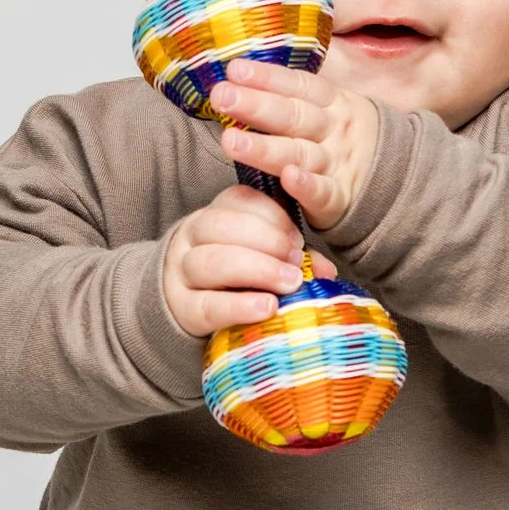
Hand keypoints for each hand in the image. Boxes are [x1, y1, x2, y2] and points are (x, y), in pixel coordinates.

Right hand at [160, 184, 336, 338]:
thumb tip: (326, 271)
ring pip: (212, 262)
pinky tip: (267, 307)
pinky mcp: (182, 309)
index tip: (297, 239)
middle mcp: (192, 237)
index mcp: (214, 214)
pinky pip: (208, 305)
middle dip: (266, 241)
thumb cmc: (234, 276)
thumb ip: (291, 257)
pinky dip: (240, 306)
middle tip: (296, 262)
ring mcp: (182, 272)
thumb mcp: (261, 256)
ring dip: (257, 270)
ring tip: (290, 284)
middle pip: (220, 226)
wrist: (187, 306)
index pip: (238, 199)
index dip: (272, 216)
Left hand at [211, 61, 381, 232]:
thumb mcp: (328, 109)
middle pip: (293, 115)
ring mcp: (337, 163)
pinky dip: (307, 186)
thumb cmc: (341, 138)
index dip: (267, 77)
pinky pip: (323, 192)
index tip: (234, 69)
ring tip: (231, 141)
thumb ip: (289, 97)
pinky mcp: (339, 198)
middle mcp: (333, 129)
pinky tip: (288, 178)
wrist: (396, 176)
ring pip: (300, 153)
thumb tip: (235, 78)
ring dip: (266, 148)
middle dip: (255, 105)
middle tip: (221, 96)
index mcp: (331, 103)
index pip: (298, 85)